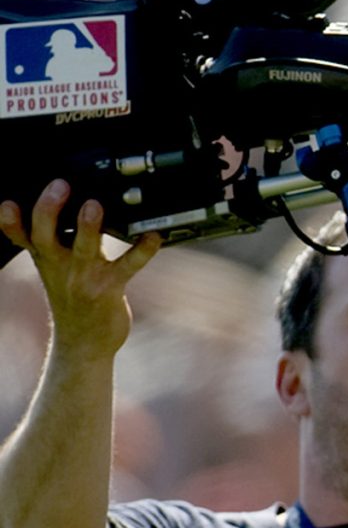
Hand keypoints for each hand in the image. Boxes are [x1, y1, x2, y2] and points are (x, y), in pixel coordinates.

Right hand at [0, 181, 160, 359]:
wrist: (84, 342)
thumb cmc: (74, 297)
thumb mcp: (57, 268)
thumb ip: (60, 238)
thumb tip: (77, 199)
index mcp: (44, 257)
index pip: (19, 236)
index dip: (10, 221)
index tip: (8, 202)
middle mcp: (59, 265)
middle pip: (44, 235)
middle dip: (48, 209)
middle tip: (59, 185)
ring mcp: (84, 277)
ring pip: (84, 248)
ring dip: (89, 227)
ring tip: (94, 205)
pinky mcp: (109, 288)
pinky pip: (128, 265)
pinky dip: (143, 250)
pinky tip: (153, 235)